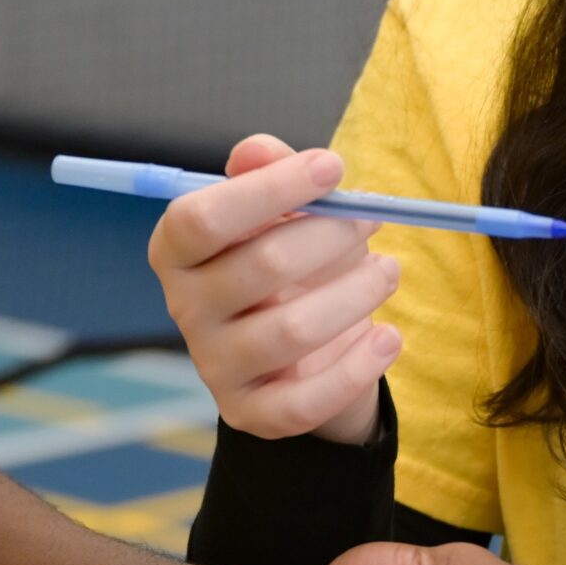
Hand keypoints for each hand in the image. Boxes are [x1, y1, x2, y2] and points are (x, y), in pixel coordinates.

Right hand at [150, 134, 398, 445]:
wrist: (303, 348)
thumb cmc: (289, 261)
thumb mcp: (281, 209)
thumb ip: (269, 171)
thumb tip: (256, 151)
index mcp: (176, 250)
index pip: (201, 218)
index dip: (268, 190)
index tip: (332, 167)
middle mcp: (185, 308)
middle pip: (259, 266)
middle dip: (330, 236)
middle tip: (371, 218)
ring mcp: (214, 365)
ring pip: (291, 331)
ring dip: (356, 295)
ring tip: (387, 271)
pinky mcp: (249, 413)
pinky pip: (304, 401)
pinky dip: (357, 367)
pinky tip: (389, 337)